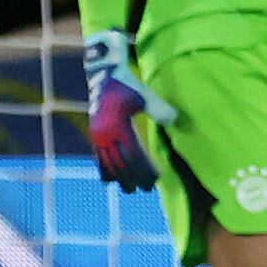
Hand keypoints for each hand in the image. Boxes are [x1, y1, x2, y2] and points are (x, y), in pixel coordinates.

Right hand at [81, 30, 178, 190]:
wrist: (103, 76)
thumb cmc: (127, 84)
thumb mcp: (143, 95)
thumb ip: (158, 108)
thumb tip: (173, 120)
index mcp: (118, 126)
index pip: (133, 155)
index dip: (144, 169)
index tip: (156, 179)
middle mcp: (105, 134)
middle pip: (121, 164)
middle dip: (134, 178)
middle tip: (146, 189)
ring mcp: (97, 136)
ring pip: (108, 163)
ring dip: (119, 178)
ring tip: (130, 190)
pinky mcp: (93, 135)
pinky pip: (98, 158)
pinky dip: (104, 170)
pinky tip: (110, 181)